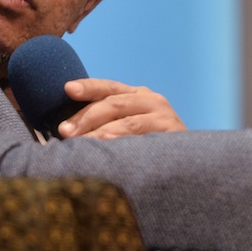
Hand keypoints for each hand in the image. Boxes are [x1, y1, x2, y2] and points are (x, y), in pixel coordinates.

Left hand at [56, 78, 187, 138]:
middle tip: (64, 131)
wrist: (187, 163)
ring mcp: (162, 115)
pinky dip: (122, 142)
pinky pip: (141, 137)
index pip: (107, 87)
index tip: (67, 88)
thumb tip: (66, 129)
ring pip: (125, 121)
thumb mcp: (127, 127)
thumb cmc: (149, 146)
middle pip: (112, 103)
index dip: (88, 87)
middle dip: (85, 117)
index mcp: (136, 95)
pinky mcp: (171, 131)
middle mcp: (150, 100)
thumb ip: (105, 122)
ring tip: (80, 144)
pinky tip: (108, 149)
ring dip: (99, 133)